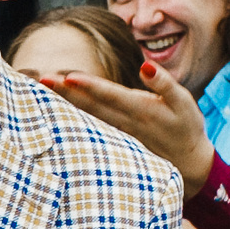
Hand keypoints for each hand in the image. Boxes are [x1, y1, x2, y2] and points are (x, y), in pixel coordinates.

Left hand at [31, 59, 215, 194]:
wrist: (188, 162)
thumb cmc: (187, 126)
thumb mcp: (184, 102)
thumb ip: (164, 83)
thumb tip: (145, 66)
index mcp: (140, 109)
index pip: (110, 95)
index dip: (89, 86)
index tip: (68, 77)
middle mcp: (124, 121)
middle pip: (90, 105)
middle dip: (66, 92)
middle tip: (41, 78)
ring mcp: (117, 132)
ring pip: (87, 115)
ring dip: (65, 103)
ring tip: (43, 89)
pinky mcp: (114, 138)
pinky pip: (89, 125)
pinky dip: (72, 116)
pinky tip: (56, 108)